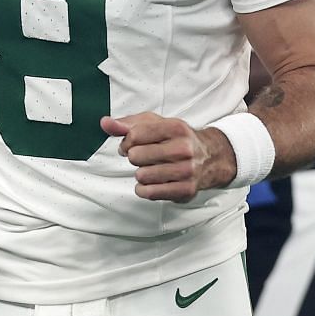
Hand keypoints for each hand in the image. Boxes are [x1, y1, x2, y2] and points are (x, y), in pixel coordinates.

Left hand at [101, 113, 232, 202]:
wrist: (209, 157)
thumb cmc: (176, 139)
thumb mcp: (154, 124)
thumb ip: (127, 123)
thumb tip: (105, 123)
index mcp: (175, 128)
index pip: (134, 135)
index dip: (126, 142)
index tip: (131, 144)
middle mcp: (184, 149)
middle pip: (136, 157)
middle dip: (135, 158)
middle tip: (144, 157)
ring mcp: (186, 170)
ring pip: (141, 176)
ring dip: (141, 174)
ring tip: (151, 169)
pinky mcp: (186, 190)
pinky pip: (149, 193)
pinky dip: (144, 189)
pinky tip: (152, 182)